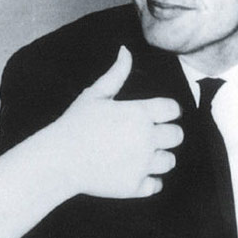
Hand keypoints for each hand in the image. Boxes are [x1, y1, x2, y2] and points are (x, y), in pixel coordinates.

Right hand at [50, 46, 182, 198]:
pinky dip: (149, 180)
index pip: (173, 109)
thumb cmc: (75, 123)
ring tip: (140, 154)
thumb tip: (126, 50)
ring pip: (170, 161)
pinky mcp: (136, 187)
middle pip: (177, 135)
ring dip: (159, 156)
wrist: (59, 160)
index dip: (167, 110)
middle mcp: (147, 139)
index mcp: (140, 114)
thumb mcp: (95, 94)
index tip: (157, 114)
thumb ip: (116, 73)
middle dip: (166, 133)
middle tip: (148, 134)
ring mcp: (143, 164)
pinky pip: (156, 184)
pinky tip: (135, 171)